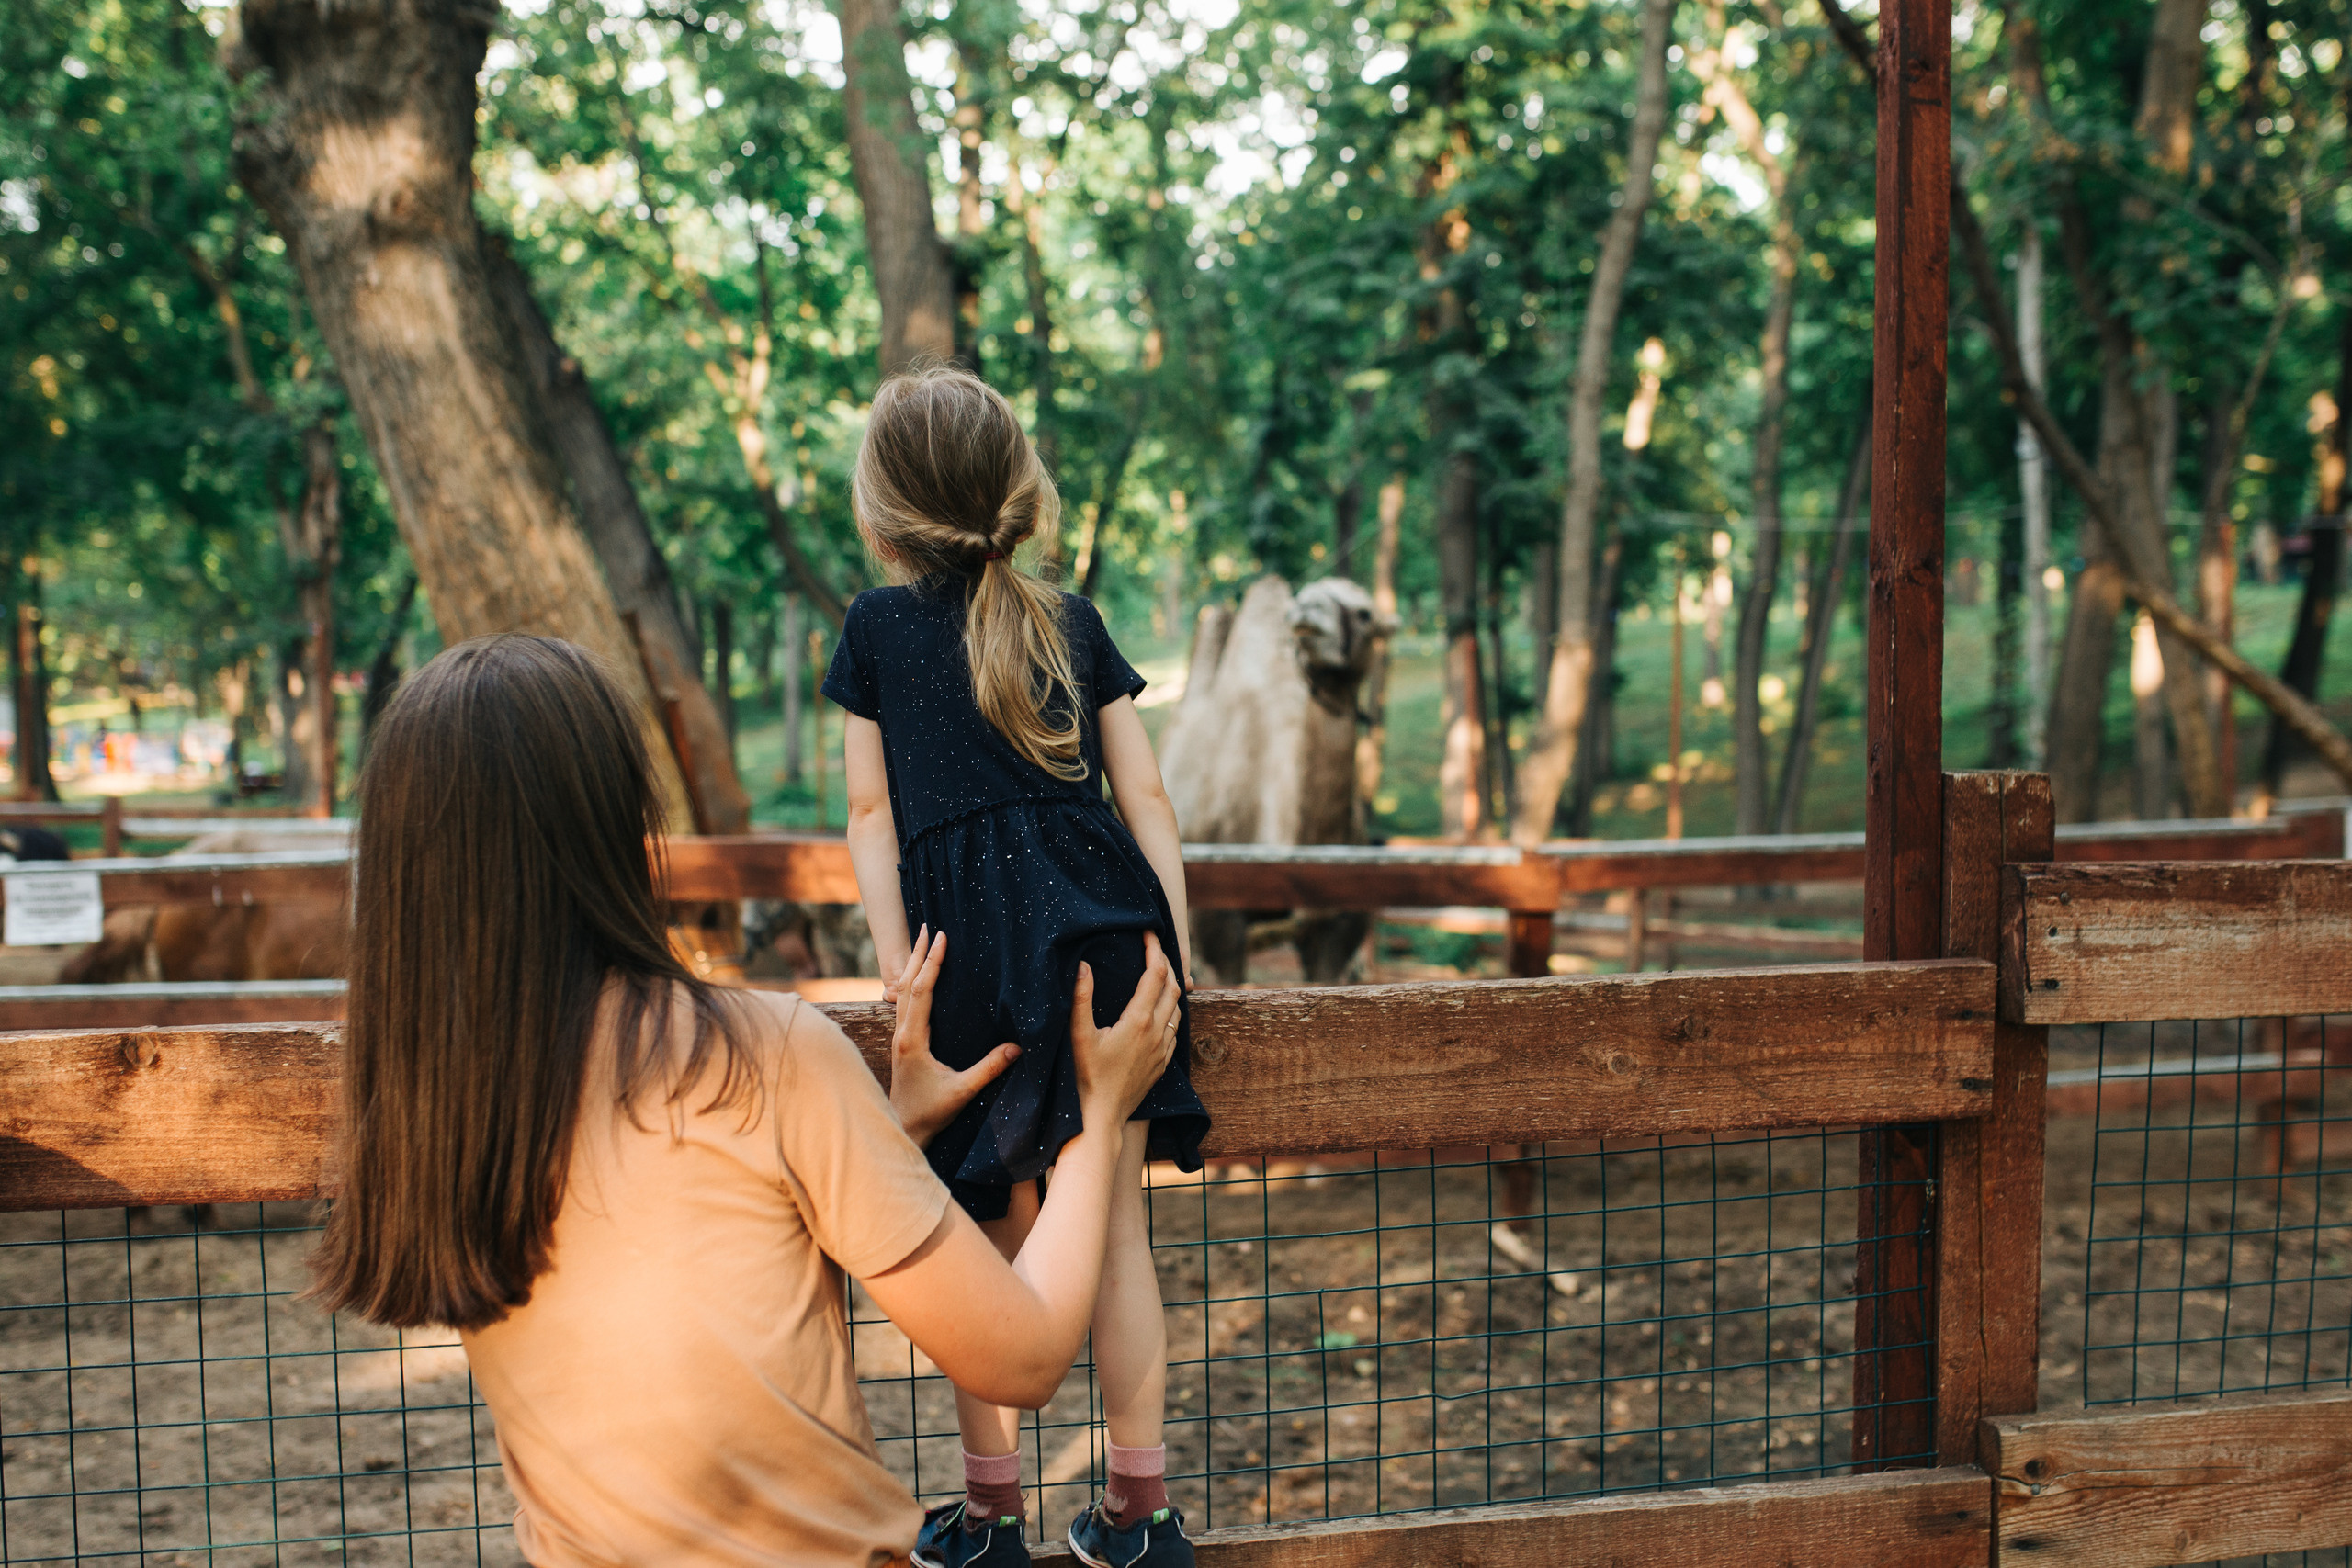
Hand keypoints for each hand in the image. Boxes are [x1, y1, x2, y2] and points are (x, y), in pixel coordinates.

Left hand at [888, 928, 1019, 1148]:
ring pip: (901, 992)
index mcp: (913, 1039)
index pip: (921, 992)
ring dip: (911, 965)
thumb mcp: (962, 1092)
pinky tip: (918, 977)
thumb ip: (989, 1069)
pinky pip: (903, 1003)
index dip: (931, 963)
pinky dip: (911, 983)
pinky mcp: (902, 1042)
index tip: (940, 938)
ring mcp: (899, 1037)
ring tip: (921, 942)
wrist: (904, 1128)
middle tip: (927, 926)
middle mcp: (902, 1033)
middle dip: (917, 954)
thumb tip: (1017, 1048)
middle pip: (906, 984)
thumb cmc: (930, 1112)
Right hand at [1069, 930, 1179, 1129]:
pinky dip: (1170, 1010)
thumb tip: (1083, 965)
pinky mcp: (1163, 1063)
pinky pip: (1174, 1029)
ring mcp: (1163, 1049)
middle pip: (1173, 986)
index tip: (1148, 932)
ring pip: (1177, 1008)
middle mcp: (1158, 1032)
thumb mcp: (1079, 1035)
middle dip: (1166, 962)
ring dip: (1170, 986)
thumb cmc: (1085, 1076)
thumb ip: (1080, 998)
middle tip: (1153, 947)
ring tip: (1158, 972)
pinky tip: (1158, 1010)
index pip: (1156, 973)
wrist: (1101, 1117)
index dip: (1154, 948)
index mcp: (1139, 1020)